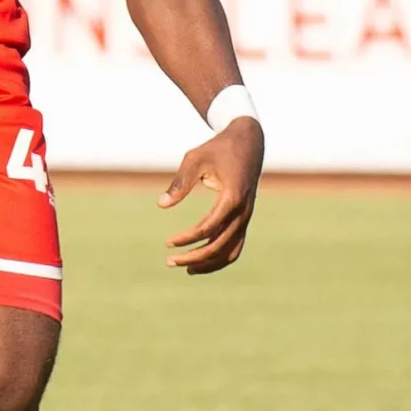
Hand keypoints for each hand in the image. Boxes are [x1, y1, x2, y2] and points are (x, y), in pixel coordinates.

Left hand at [161, 116, 261, 273]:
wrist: (248, 141)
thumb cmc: (218, 148)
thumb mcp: (195, 159)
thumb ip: (180, 183)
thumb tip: (161, 205)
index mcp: (233, 197)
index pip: (209, 227)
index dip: (187, 238)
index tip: (168, 243)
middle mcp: (243, 211)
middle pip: (220, 245)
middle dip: (195, 257)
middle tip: (169, 261)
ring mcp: (247, 216)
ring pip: (232, 250)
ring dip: (209, 262)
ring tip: (186, 269)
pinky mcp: (245, 217)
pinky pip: (236, 244)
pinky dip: (221, 257)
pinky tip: (202, 261)